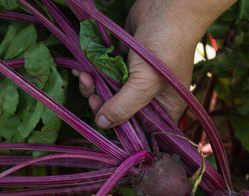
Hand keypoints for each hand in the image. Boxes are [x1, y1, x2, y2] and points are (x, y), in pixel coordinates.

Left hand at [78, 0, 234, 128]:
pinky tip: (82, 70)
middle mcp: (151, 97)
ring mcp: (137, 79)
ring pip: (110, 94)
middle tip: (92, 95)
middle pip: (121, 112)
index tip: (104, 120)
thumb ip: (123, 106)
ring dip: (94, 88)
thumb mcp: (144, 82)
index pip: (140, 130)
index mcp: (164, 108)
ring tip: (84, 76)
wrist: (166, 6)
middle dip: (102, 105)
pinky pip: (106, 75)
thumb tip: (102, 123)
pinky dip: (94, 74)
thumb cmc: (164, 46)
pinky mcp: (125, 62)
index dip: (121, 129)